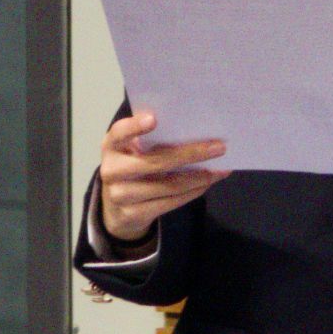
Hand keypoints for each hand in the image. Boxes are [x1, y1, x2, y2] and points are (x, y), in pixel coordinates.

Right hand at [99, 111, 227, 245]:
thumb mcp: (133, 150)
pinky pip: (171, 202)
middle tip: (219, 147)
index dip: (134, 127)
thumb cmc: (131, 167)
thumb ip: (152, 139)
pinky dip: (193, 191)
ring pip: (168, 185)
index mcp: (111, 146)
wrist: (115, 208)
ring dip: (200, 177)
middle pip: (155, 162)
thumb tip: (196, 130)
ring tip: (221, 169)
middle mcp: (112, 170)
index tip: (154, 119)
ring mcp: (120, 195)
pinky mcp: (133, 214)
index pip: (119, 133)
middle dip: (191, 154)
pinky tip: (208, 183)